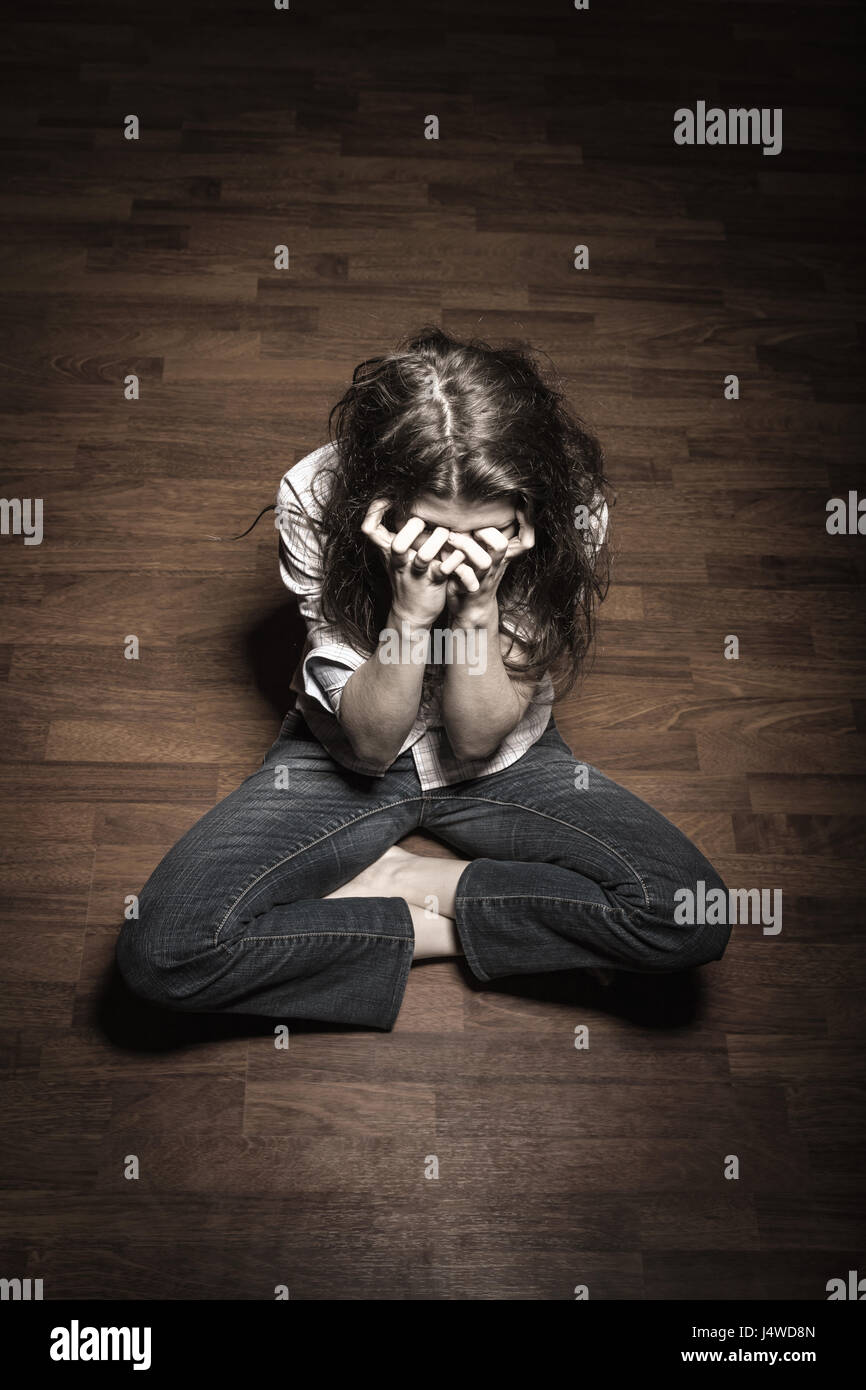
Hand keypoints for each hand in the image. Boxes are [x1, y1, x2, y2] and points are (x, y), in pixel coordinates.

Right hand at [361, 498, 481, 627]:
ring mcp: (417, 572)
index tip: (389, 500)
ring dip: (438, 540)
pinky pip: (446, 569)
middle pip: (397, 544)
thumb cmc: (406, 575)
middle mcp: (400, 561)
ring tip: (446, 533)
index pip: (370, 529)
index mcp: (388, 550)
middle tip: (423, 521)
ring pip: (425, 556)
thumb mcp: (394, 555)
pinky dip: (456, 558)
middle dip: (412, 528)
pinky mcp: (434, 581)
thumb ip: (394, 533)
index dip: (375, 511)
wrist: (412, 612)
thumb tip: (401, 502)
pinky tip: (461, 551)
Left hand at [443, 508, 534, 625]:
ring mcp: (483, 577)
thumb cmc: (474, 572)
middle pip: (501, 545)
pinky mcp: (469, 588)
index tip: (511, 509)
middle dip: (486, 531)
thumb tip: (483, 508)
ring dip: (466, 546)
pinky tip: (442, 558)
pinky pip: (464, 577)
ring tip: (450, 537)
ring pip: (484, 561)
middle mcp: (495, 565)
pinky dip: (453, 566)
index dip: (524, 524)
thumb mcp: (485, 553)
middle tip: (470, 526)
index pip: (525, 540)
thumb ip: (486, 536)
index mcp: (501, 555)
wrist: (470, 607)